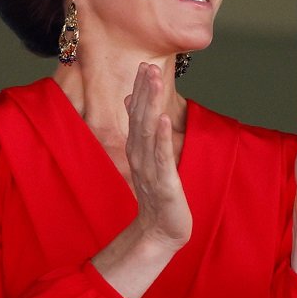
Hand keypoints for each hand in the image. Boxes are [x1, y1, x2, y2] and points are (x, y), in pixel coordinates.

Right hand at [124, 62, 191, 248]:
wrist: (159, 231)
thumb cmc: (156, 197)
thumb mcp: (148, 160)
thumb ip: (140, 131)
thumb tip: (133, 102)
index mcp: (138, 150)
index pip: (138, 115)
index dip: (140, 90)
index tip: (143, 66)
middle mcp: (140, 156)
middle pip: (140, 117)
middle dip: (145, 91)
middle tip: (147, 66)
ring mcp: (149, 169)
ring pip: (147, 131)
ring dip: (150, 105)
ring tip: (153, 82)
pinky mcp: (163, 183)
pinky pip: (160, 157)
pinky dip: (159, 137)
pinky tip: (160, 118)